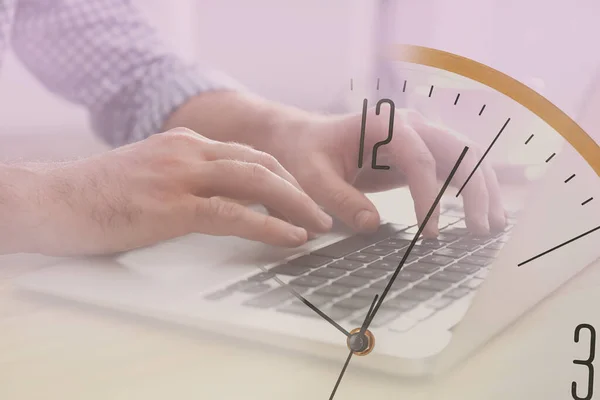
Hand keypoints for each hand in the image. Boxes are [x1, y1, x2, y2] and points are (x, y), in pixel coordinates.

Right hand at [6, 129, 332, 255]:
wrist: (53, 199)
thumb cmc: (99, 194)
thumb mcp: (150, 174)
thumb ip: (185, 177)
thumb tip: (218, 199)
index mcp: (185, 142)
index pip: (248, 153)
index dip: (281, 174)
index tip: (301, 193)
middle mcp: (188, 151)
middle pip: (261, 162)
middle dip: (298, 187)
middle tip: (322, 210)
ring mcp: (181, 175)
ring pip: (255, 182)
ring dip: (294, 204)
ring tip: (317, 224)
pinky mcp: (172, 206)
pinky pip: (233, 214)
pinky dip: (269, 225)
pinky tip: (290, 237)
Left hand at [262, 107, 505, 236]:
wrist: (305, 138)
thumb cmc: (307, 153)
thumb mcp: (313, 177)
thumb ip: (340, 199)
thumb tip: (374, 225)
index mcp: (383, 125)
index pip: (419, 159)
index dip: (429, 196)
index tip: (431, 233)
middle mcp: (409, 124)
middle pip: (457, 151)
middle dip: (474, 190)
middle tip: (479, 231)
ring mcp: (419, 135)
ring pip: (466, 156)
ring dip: (483, 188)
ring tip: (493, 225)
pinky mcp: (421, 152)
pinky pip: (455, 166)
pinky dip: (472, 188)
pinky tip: (482, 213)